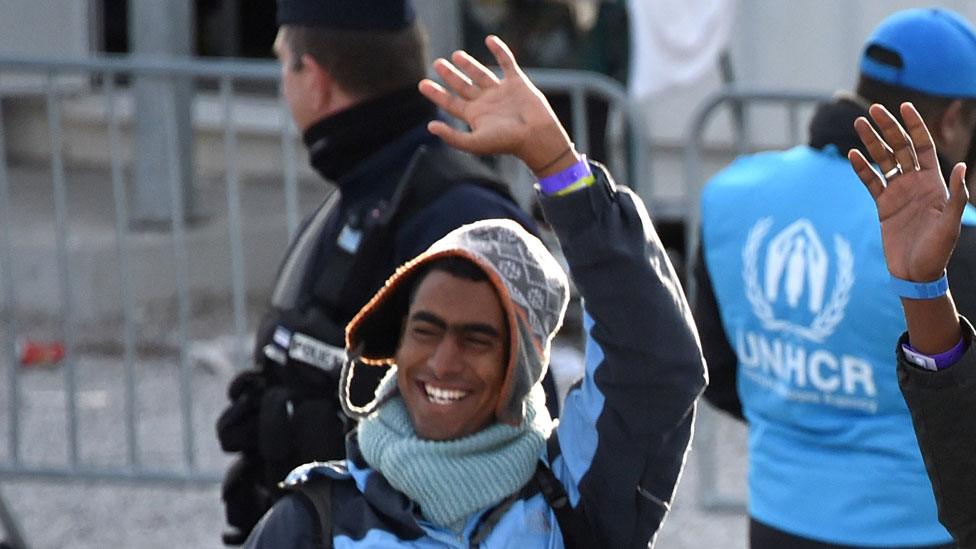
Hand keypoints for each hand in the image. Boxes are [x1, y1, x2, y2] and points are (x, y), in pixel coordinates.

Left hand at [418, 35, 577, 176]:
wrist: (536, 135)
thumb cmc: (506, 142)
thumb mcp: (475, 143)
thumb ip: (452, 137)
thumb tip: (430, 126)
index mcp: (475, 116)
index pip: (451, 102)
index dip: (436, 94)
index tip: (422, 84)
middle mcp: (486, 102)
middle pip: (463, 86)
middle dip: (450, 75)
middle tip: (437, 63)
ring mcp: (501, 91)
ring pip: (481, 74)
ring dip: (469, 64)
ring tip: (456, 55)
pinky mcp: (517, 82)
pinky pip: (507, 62)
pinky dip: (499, 51)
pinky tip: (490, 40)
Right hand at [848, 102, 968, 281]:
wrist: (917, 273)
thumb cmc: (938, 251)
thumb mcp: (950, 224)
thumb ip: (955, 195)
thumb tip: (959, 165)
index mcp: (934, 182)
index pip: (923, 146)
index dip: (914, 126)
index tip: (904, 107)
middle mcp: (915, 182)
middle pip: (900, 147)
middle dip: (888, 128)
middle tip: (874, 110)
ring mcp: (897, 192)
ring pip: (883, 160)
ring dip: (871, 142)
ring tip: (859, 124)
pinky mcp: (882, 205)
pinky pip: (870, 182)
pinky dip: (861, 168)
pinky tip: (852, 154)